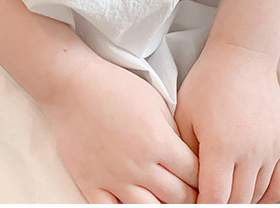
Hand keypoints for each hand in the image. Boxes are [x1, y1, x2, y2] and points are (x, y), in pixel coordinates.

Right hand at [39, 52, 198, 203]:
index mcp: (159, 141)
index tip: (207, 181)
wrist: (73, 84)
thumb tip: (186, 154)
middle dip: (192, 199)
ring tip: (168, 203)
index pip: (195, 173)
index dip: (204, 179)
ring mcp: (114, 178)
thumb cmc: (113, 86)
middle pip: (178, 197)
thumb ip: (172, 131)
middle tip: (195, 198)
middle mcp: (140, 165)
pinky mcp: (90, 183)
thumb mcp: (154, 100)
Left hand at [174, 39, 279, 203]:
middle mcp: (250, 153)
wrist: (242, 57)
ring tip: (228, 198)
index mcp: (221, 147)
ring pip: (259, 195)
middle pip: (238, 202)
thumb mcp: (185, 114)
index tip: (194, 207)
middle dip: (222, 206)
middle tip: (209, 202)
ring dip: (243, 201)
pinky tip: (254, 197)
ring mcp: (271, 149)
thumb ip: (184, 152)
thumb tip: (184, 181)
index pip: (215, 199)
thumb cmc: (208, 82)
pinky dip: (267, 195)